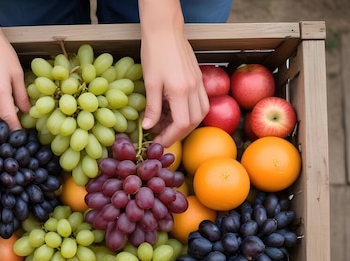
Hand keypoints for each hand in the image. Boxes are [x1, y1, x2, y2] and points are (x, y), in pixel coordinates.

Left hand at [138, 0, 209, 146]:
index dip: (170, 136)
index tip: (158, 142)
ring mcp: (199, 83)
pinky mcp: (199, 78)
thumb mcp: (150, 82)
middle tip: (162, 137)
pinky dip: (191, 112)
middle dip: (178, 133)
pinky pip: (201, 102)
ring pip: (201, 113)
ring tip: (168, 126)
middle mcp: (194, 88)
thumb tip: (148, 127)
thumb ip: (152, 107)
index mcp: (181, 90)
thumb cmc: (154, 52)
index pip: (181, 124)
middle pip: (193, 122)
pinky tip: (176, 112)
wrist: (165, 30)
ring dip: (187, 124)